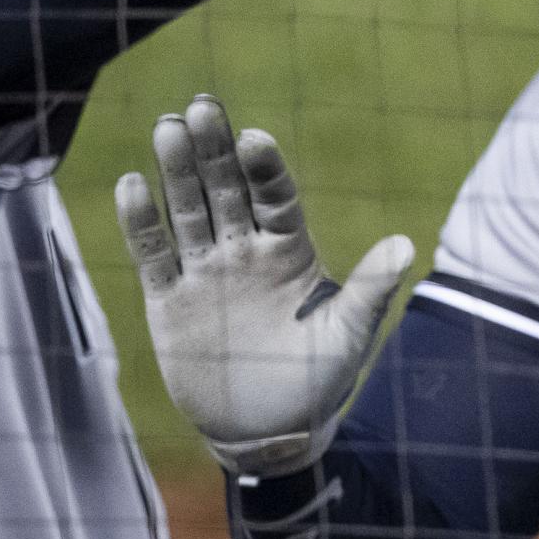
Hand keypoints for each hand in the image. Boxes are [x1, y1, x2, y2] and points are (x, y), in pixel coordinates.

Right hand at [115, 94, 412, 470]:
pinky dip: (141, 223)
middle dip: (214, 149)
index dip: (265, 167)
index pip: (275, 196)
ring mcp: (206, 272)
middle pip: (225, 189)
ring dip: (176, 171)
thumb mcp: (349, 335)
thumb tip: (406, 244)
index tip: (256, 137)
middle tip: (201, 106)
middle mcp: (245, 250)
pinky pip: (154, 256)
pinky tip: (132, 185)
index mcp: (290, 249)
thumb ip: (370, 289)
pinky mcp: (170, 300)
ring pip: (187, 211)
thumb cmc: (318, 380)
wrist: (270, 431)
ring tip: (167, 127)